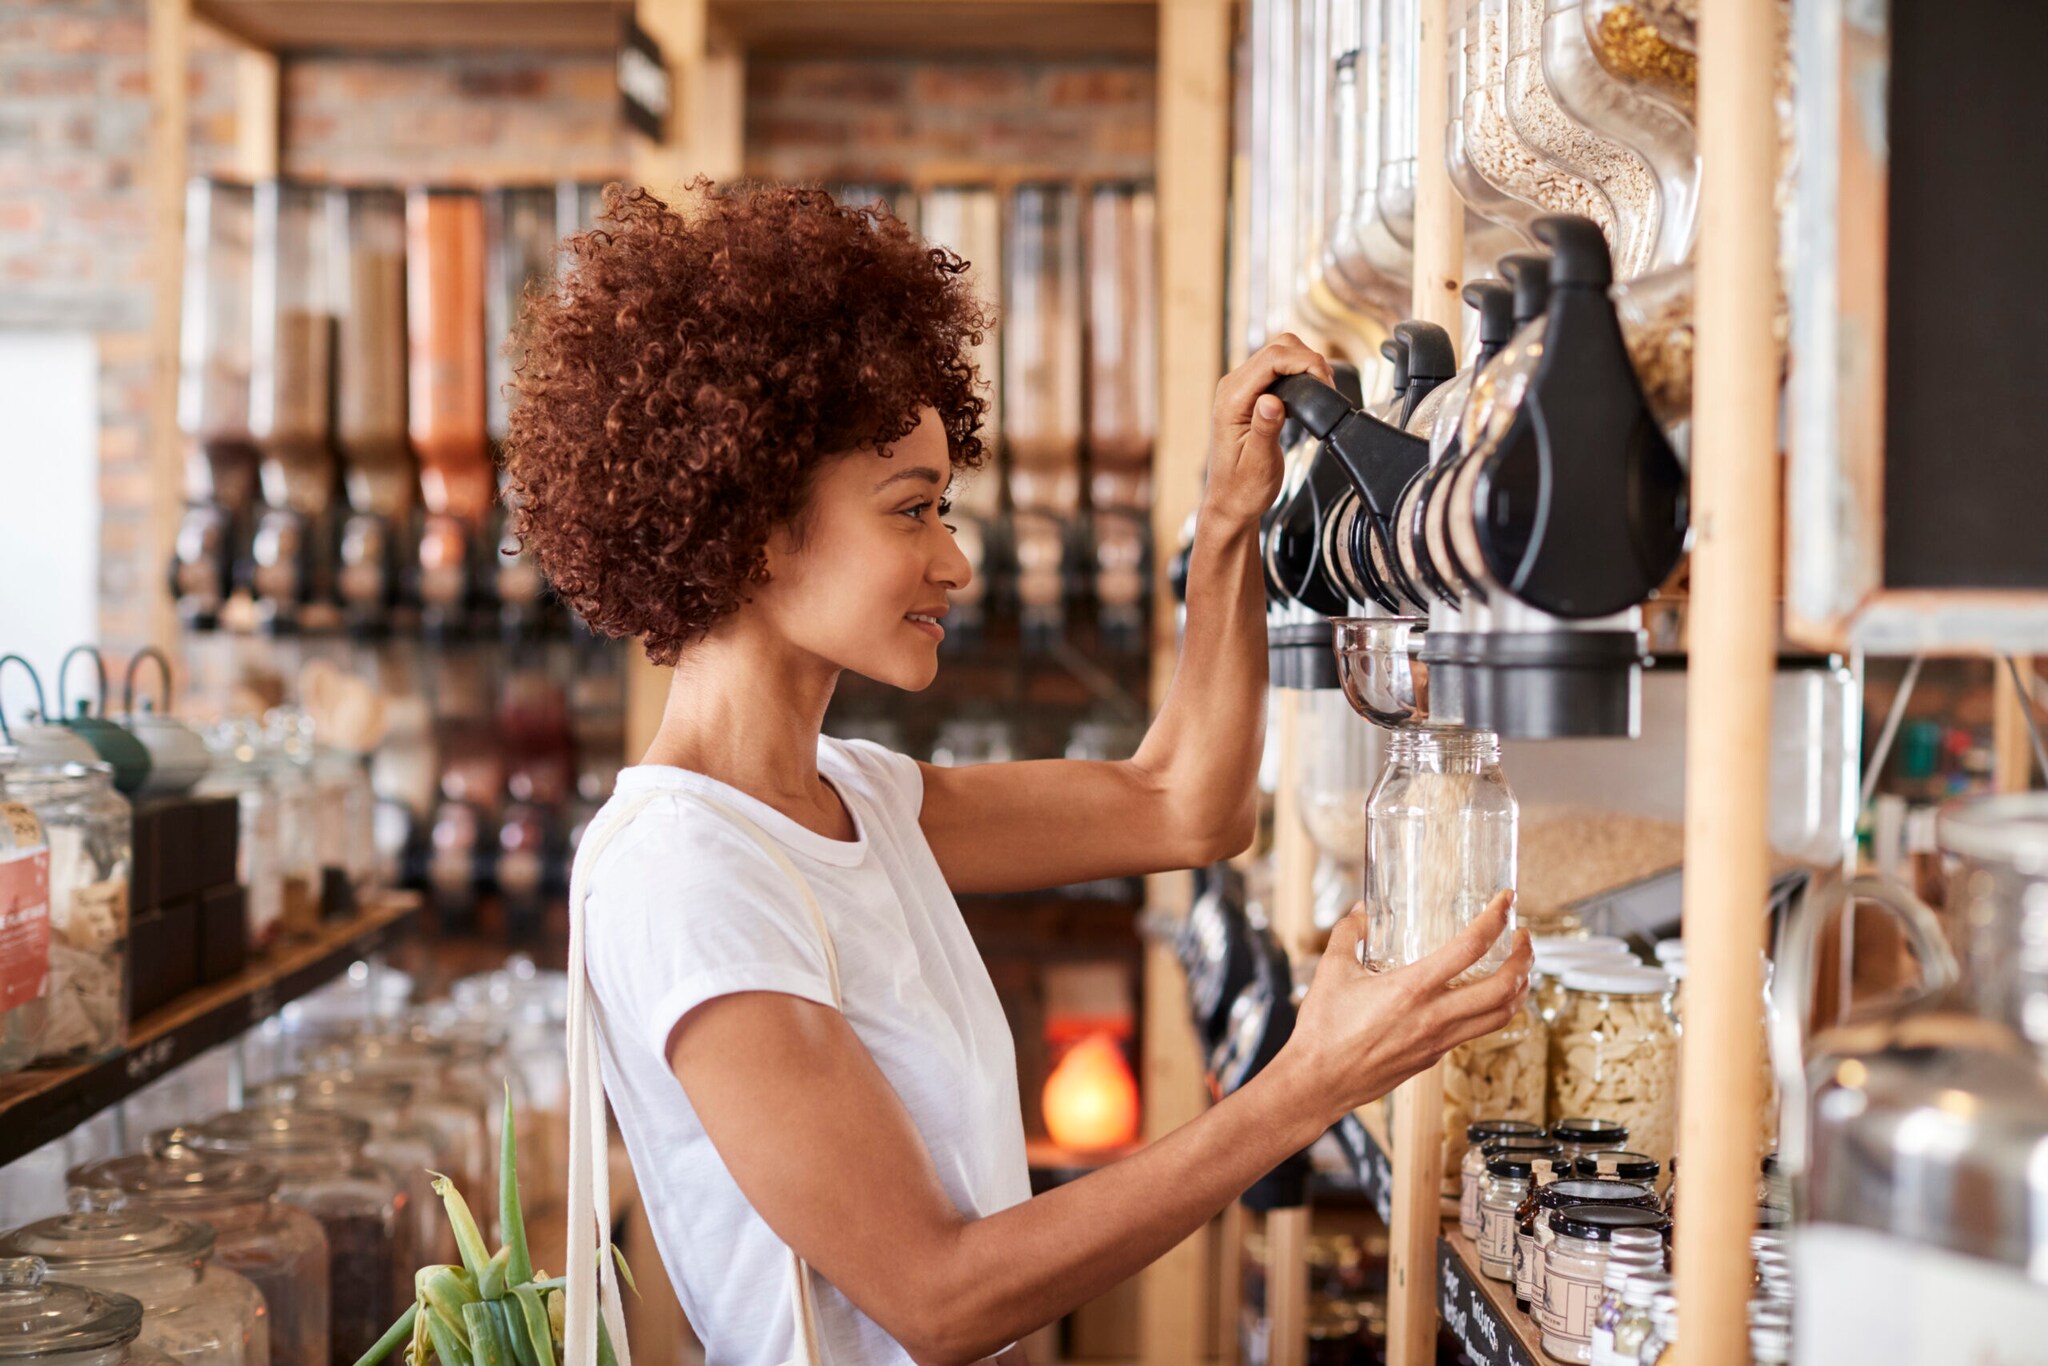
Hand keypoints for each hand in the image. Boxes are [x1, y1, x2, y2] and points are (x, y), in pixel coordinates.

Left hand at [1203, 334, 1336, 526]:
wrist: (1232, 501)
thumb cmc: (1243, 488)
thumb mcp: (1258, 463)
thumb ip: (1264, 430)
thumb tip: (1271, 401)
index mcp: (1231, 401)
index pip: (1271, 360)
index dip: (1304, 362)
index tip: (1325, 383)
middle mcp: (1233, 388)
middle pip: (1277, 348)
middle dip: (1309, 360)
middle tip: (1327, 389)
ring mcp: (1241, 388)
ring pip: (1280, 354)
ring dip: (1306, 365)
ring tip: (1321, 392)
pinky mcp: (1252, 394)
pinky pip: (1279, 369)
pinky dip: (1300, 373)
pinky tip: (1310, 395)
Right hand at [1276, 890, 1531, 1128]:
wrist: (1319, 1082)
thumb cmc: (1323, 1029)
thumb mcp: (1331, 971)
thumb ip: (1348, 934)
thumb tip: (1359, 911)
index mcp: (1412, 988)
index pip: (1470, 948)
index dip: (1495, 919)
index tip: (1506, 901)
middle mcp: (1434, 1016)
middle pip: (1503, 987)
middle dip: (1524, 958)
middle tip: (1525, 937)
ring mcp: (1439, 1040)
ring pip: (1501, 1016)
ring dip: (1518, 988)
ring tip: (1518, 968)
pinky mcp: (1434, 1057)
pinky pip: (1477, 1031)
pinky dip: (1494, 1011)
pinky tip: (1484, 998)